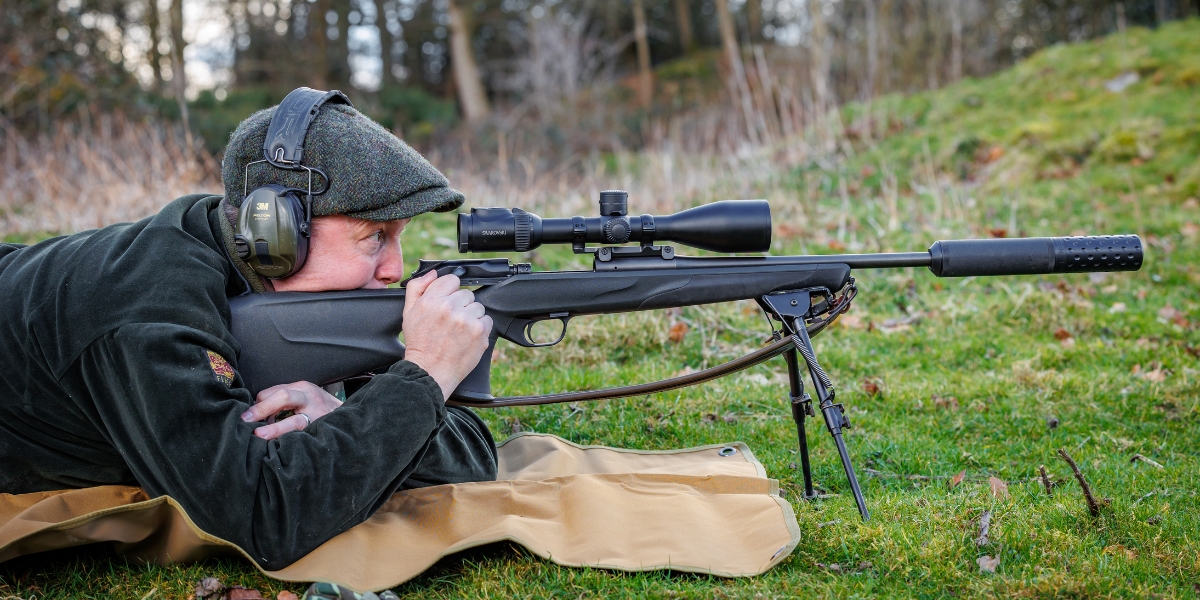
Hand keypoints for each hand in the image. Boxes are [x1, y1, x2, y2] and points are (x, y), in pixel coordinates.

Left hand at [241, 381, 342, 439]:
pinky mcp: (323, 431)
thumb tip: (256, 414)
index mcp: (302, 388)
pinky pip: (304, 437)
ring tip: (260, 436)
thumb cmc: (321, 410)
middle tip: (245, 421)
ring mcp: (318, 416)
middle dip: (261, 409)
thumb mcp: (305, 398)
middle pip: (282, 397)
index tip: (249, 418)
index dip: (258, 405)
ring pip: (295, 421)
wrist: (351, 419)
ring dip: (275, 429)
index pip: (271, 392)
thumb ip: (284, 401)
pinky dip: (290, 443)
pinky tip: (280, 450)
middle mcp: (310, 398)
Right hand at [402, 270, 492, 399]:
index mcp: (432, 300)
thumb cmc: (419, 343)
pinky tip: (467, 337)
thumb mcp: (409, 312)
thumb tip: (433, 273)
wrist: (430, 371)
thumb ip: (418, 287)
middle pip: (466, 293)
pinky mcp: (479, 332)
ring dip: (471, 316)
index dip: (450, 291)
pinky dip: (480, 328)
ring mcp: (466, 319)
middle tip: (451, 321)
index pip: (452, 280)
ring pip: (478, 306)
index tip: (448, 303)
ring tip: (459, 330)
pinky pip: (487, 320)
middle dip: (461, 305)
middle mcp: (449, 307)